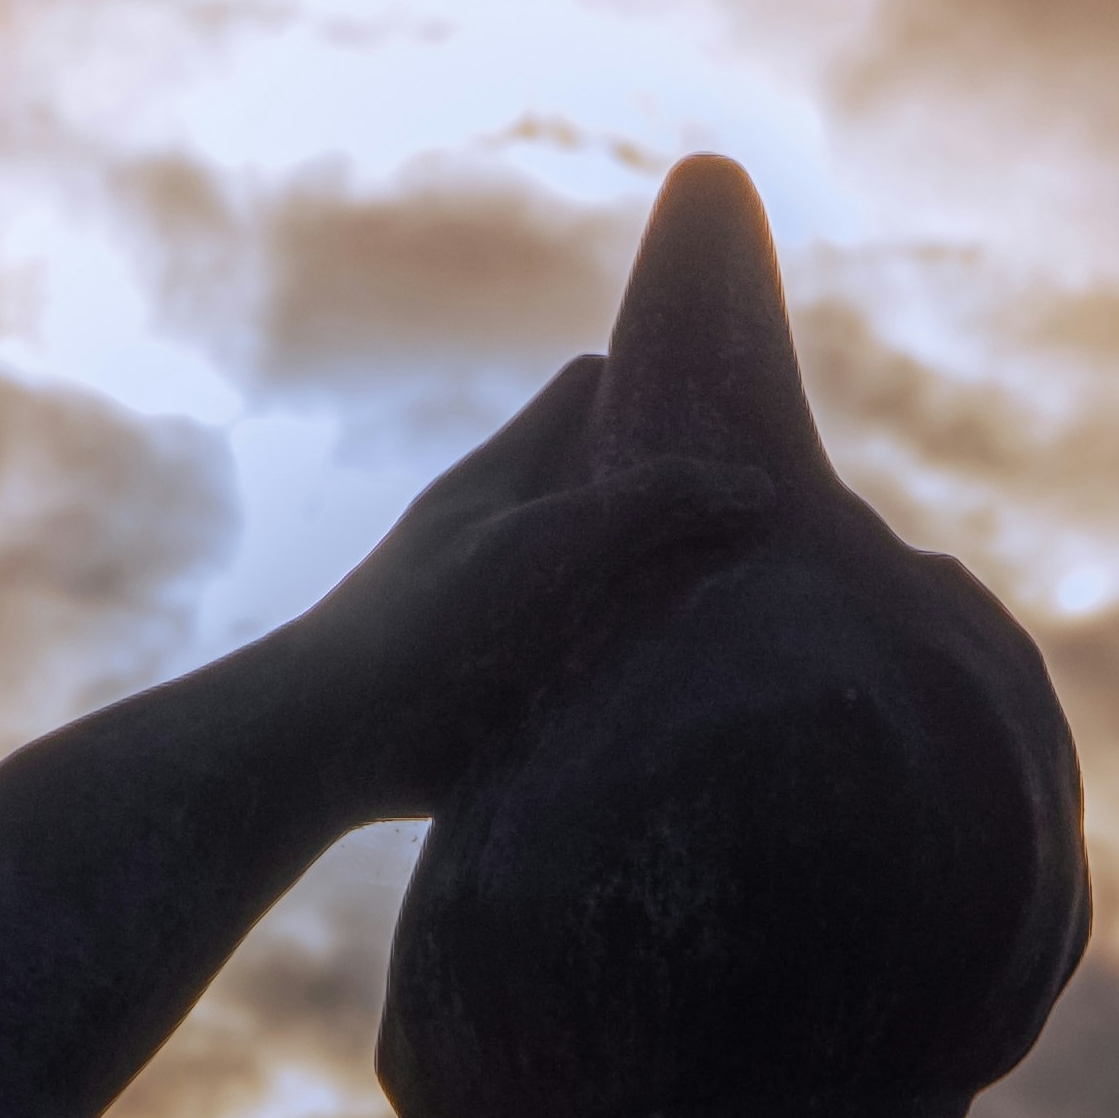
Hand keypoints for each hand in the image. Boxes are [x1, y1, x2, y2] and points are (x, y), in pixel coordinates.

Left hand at [288, 355, 775, 795]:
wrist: (333, 741)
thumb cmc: (421, 624)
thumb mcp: (536, 544)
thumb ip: (637, 506)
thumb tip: (754, 486)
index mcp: (513, 472)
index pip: (592, 387)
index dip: (658, 376)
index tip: (737, 400)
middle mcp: (527, 527)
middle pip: (624, 477)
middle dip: (695, 489)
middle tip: (785, 512)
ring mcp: (534, 601)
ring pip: (633, 568)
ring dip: (690, 583)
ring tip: (774, 598)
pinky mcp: (540, 676)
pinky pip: (622, 649)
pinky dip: (665, 655)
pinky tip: (720, 674)